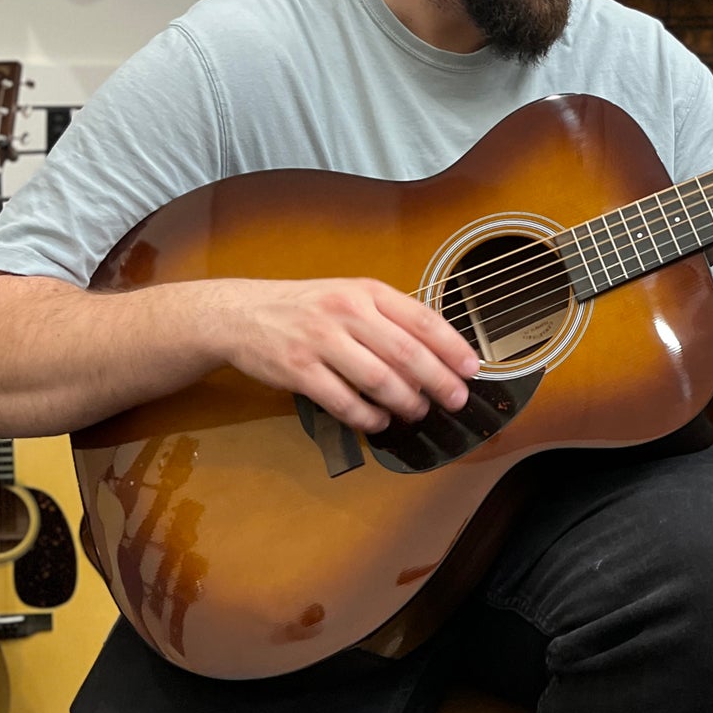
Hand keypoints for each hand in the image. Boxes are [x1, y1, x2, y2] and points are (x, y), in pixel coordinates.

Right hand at [212, 276, 480, 434]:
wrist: (241, 313)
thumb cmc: (306, 307)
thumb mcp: (349, 296)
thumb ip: (388, 318)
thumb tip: (436, 352)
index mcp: (366, 291)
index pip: (421, 318)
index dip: (452, 346)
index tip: (471, 368)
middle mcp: (346, 312)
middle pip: (405, 352)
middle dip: (438, 381)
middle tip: (454, 400)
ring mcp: (320, 340)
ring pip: (378, 379)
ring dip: (405, 402)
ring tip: (417, 412)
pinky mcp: (298, 369)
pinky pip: (343, 401)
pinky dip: (366, 416)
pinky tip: (378, 421)